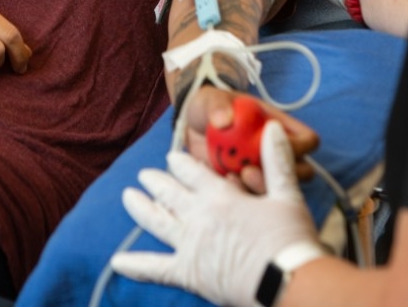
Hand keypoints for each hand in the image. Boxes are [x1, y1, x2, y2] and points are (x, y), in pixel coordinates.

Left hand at [113, 121, 324, 306]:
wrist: (285, 281)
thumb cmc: (289, 238)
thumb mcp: (287, 193)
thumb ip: (277, 159)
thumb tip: (273, 127)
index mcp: (220, 196)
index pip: (193, 173)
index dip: (180, 163)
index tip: (171, 157)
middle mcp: (199, 218)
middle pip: (170, 194)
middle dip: (156, 182)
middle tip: (144, 174)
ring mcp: (190, 246)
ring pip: (157, 222)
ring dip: (141, 208)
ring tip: (127, 197)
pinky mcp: (188, 274)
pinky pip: (155, 269)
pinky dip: (136, 265)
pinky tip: (117, 262)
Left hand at [182, 87, 319, 191]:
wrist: (191, 128)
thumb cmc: (210, 108)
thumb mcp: (211, 101)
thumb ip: (217, 107)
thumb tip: (224, 120)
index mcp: (279, 128)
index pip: (308, 141)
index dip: (299, 146)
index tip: (272, 145)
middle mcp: (276, 153)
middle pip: (301, 173)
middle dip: (281, 175)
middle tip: (250, 169)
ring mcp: (262, 173)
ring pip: (278, 192)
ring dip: (259, 188)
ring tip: (231, 176)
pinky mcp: (243, 189)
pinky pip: (251, 201)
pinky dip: (238, 197)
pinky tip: (218, 185)